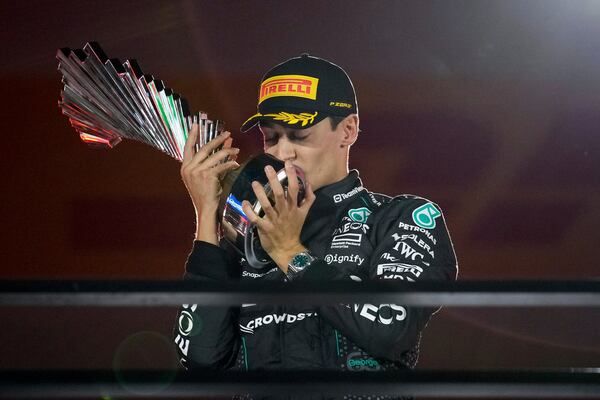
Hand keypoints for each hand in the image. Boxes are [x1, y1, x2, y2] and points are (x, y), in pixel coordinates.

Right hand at [180, 123, 239, 242]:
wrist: (206, 209)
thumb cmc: (206, 194)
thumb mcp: (206, 176)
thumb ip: (213, 161)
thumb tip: (225, 147)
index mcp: (185, 167)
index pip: (187, 147)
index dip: (192, 136)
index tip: (196, 125)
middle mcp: (189, 168)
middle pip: (205, 148)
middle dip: (218, 140)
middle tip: (227, 134)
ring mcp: (197, 172)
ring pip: (215, 156)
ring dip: (228, 151)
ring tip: (237, 149)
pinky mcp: (207, 176)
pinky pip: (221, 165)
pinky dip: (230, 164)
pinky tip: (236, 163)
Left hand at [242, 160, 315, 271]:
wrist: (288, 248)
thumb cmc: (294, 229)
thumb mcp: (304, 213)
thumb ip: (308, 198)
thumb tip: (309, 183)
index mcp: (293, 207)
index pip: (294, 189)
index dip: (292, 176)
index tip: (288, 164)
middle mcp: (284, 212)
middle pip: (279, 194)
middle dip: (274, 181)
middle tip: (267, 168)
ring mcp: (274, 220)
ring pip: (267, 205)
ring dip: (260, 194)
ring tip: (254, 183)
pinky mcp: (265, 228)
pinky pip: (256, 218)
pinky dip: (249, 211)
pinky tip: (244, 202)